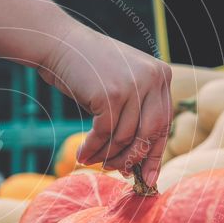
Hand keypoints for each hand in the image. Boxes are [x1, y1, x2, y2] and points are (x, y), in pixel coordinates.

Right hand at [38, 24, 171, 185]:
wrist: (59, 44)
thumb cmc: (87, 69)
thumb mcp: (121, 84)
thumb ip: (134, 111)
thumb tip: (138, 160)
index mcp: (160, 76)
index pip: (164, 124)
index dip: (155, 154)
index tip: (149, 178)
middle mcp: (153, 79)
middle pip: (149, 134)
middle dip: (132, 158)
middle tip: (117, 171)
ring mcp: (133, 86)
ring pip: (125, 137)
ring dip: (107, 155)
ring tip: (92, 162)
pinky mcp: (111, 95)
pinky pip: (104, 134)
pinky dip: (92, 149)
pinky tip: (81, 155)